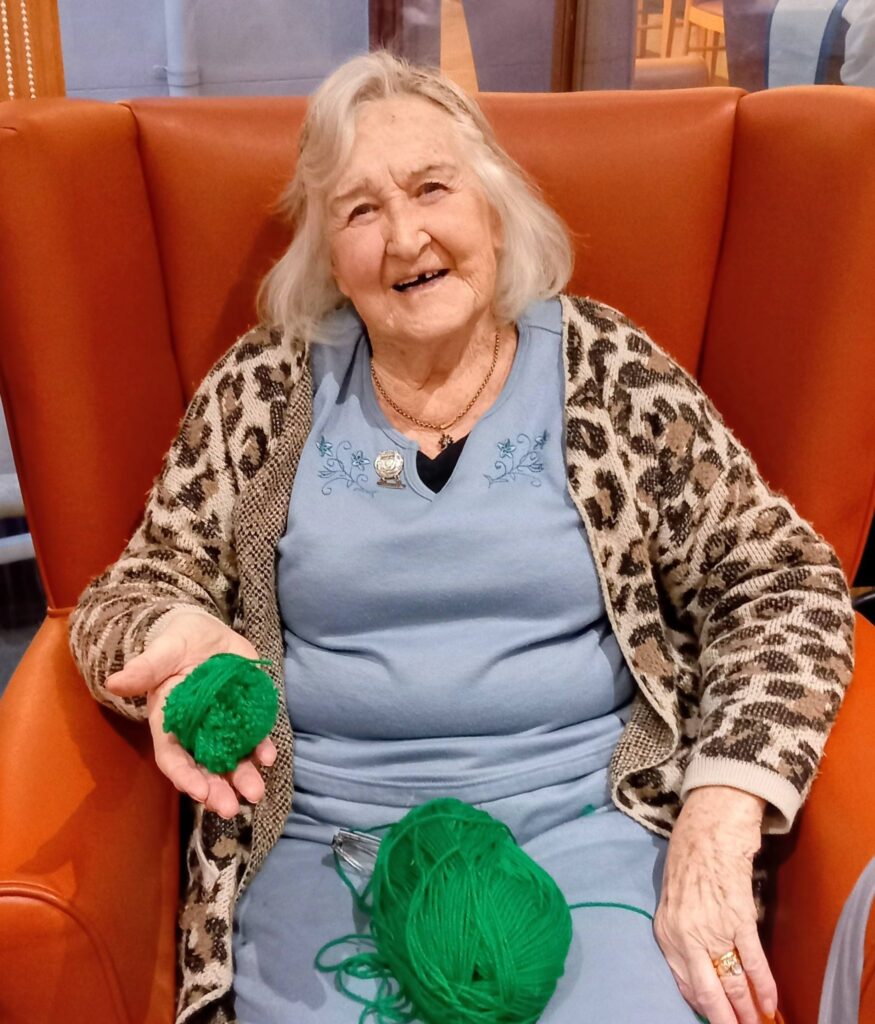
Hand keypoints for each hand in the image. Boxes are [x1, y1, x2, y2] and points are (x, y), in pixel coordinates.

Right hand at [106, 609, 276, 818]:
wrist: (205, 632)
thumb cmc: (175, 643)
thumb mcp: (161, 652)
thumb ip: (144, 669)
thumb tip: (114, 682)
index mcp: (169, 722)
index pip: (172, 757)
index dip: (184, 776)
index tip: (199, 793)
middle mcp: (196, 732)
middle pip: (204, 767)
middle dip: (217, 790)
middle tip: (232, 808)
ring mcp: (223, 725)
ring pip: (232, 759)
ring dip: (243, 778)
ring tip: (255, 793)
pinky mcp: (245, 714)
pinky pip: (254, 737)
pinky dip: (261, 749)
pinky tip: (269, 756)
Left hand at [653, 786, 778, 1023]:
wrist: (708, 824)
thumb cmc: (688, 856)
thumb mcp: (672, 900)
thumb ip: (680, 935)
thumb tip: (697, 972)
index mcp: (665, 930)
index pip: (683, 982)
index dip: (702, 1006)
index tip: (714, 1020)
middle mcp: (684, 935)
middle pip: (708, 991)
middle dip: (725, 1018)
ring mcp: (712, 928)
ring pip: (732, 982)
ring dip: (748, 1010)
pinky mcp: (737, 916)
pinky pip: (752, 961)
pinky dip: (764, 985)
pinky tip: (771, 1003)